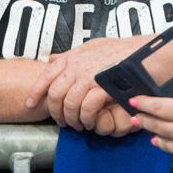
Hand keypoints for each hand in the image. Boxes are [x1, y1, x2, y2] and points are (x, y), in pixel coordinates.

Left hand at [25, 36, 139, 133]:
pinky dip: (85, 119)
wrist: (142, 54)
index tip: (30, 104)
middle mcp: (76, 67)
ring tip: (77, 125)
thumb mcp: (90, 47)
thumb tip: (52, 59)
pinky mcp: (100, 88)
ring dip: (71, 118)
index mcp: (71, 58)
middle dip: (54, 112)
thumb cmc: (119, 51)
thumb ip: (71, 55)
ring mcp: (88, 77)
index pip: (45, 76)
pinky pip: (85, 108)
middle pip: (54, 94)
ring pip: (69, 104)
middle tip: (61, 122)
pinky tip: (89, 122)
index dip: (35, 93)